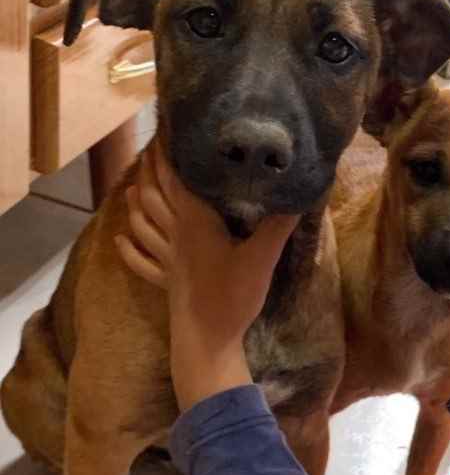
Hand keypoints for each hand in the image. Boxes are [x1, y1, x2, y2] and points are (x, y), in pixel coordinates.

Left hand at [115, 145, 298, 408]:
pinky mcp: (165, 283)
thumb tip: (301, 192)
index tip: (164, 131)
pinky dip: (130, 248)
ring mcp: (166, 260)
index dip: (166, 154)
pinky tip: (122, 240)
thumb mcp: (262, 259)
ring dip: (136, 203)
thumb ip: (279, 225)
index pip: (174, 179)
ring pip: (143, 223)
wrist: (207, 343)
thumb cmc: (231, 298)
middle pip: (154, 196)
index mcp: (194, 223)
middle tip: (150, 151)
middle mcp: (175, 235)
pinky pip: (141, 262)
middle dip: (150, 171)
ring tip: (133, 186)